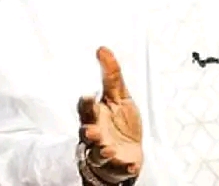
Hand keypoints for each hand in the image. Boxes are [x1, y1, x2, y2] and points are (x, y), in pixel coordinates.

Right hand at [77, 47, 143, 183]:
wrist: (129, 152)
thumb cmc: (121, 122)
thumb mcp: (120, 97)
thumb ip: (111, 76)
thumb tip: (102, 49)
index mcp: (95, 116)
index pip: (86, 109)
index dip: (87, 103)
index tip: (89, 95)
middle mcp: (95, 135)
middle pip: (87, 133)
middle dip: (89, 132)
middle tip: (92, 131)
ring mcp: (103, 153)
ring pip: (97, 154)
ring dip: (102, 152)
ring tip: (109, 149)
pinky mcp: (115, 167)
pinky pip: (117, 169)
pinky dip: (124, 168)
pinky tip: (132, 166)